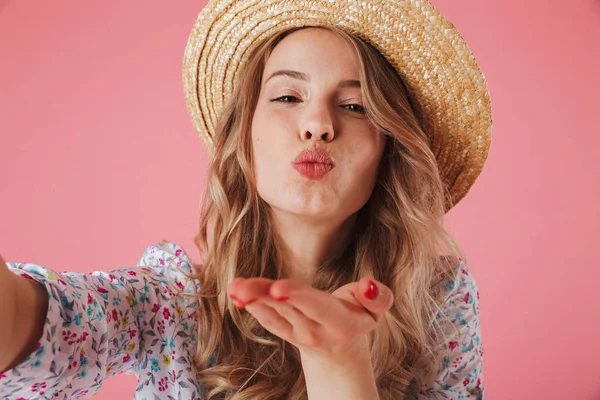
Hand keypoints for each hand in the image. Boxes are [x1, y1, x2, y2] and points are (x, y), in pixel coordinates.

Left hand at [226, 277, 393, 361]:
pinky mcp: (282, 331)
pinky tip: (236, 292)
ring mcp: (295, 333)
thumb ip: (379, 297)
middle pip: (287, 308)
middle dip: (264, 296)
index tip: (277, 287)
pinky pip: (266, 319)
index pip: (317, 306)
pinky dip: (251, 306)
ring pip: (272, 314)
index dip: (297, 296)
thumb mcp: (377, 310)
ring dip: (252, 300)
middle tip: (242, 287)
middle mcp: (314, 330)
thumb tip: (368, 285)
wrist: (340, 350)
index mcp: (340, 323)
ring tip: (235, 287)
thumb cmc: (357, 317)